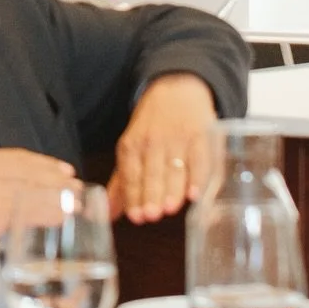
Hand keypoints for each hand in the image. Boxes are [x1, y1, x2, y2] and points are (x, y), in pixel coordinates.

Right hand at [0, 149, 75, 288]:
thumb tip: (34, 192)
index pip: (17, 157)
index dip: (45, 163)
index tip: (66, 171)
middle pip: (27, 171)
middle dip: (57, 180)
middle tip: (79, 191)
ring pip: (30, 189)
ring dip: (58, 197)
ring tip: (76, 205)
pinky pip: (26, 209)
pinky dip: (48, 212)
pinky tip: (62, 217)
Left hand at [109, 73, 216, 222]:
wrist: (178, 90)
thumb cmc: (152, 128)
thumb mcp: (133, 149)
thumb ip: (123, 184)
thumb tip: (108, 217)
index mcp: (131, 145)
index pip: (131, 174)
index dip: (133, 196)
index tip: (136, 217)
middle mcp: (152, 141)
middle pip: (151, 173)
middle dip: (151, 194)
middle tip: (151, 215)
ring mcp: (177, 138)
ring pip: (174, 168)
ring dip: (172, 189)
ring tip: (170, 208)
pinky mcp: (200, 136)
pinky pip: (199, 160)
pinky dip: (197, 178)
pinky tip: (195, 194)